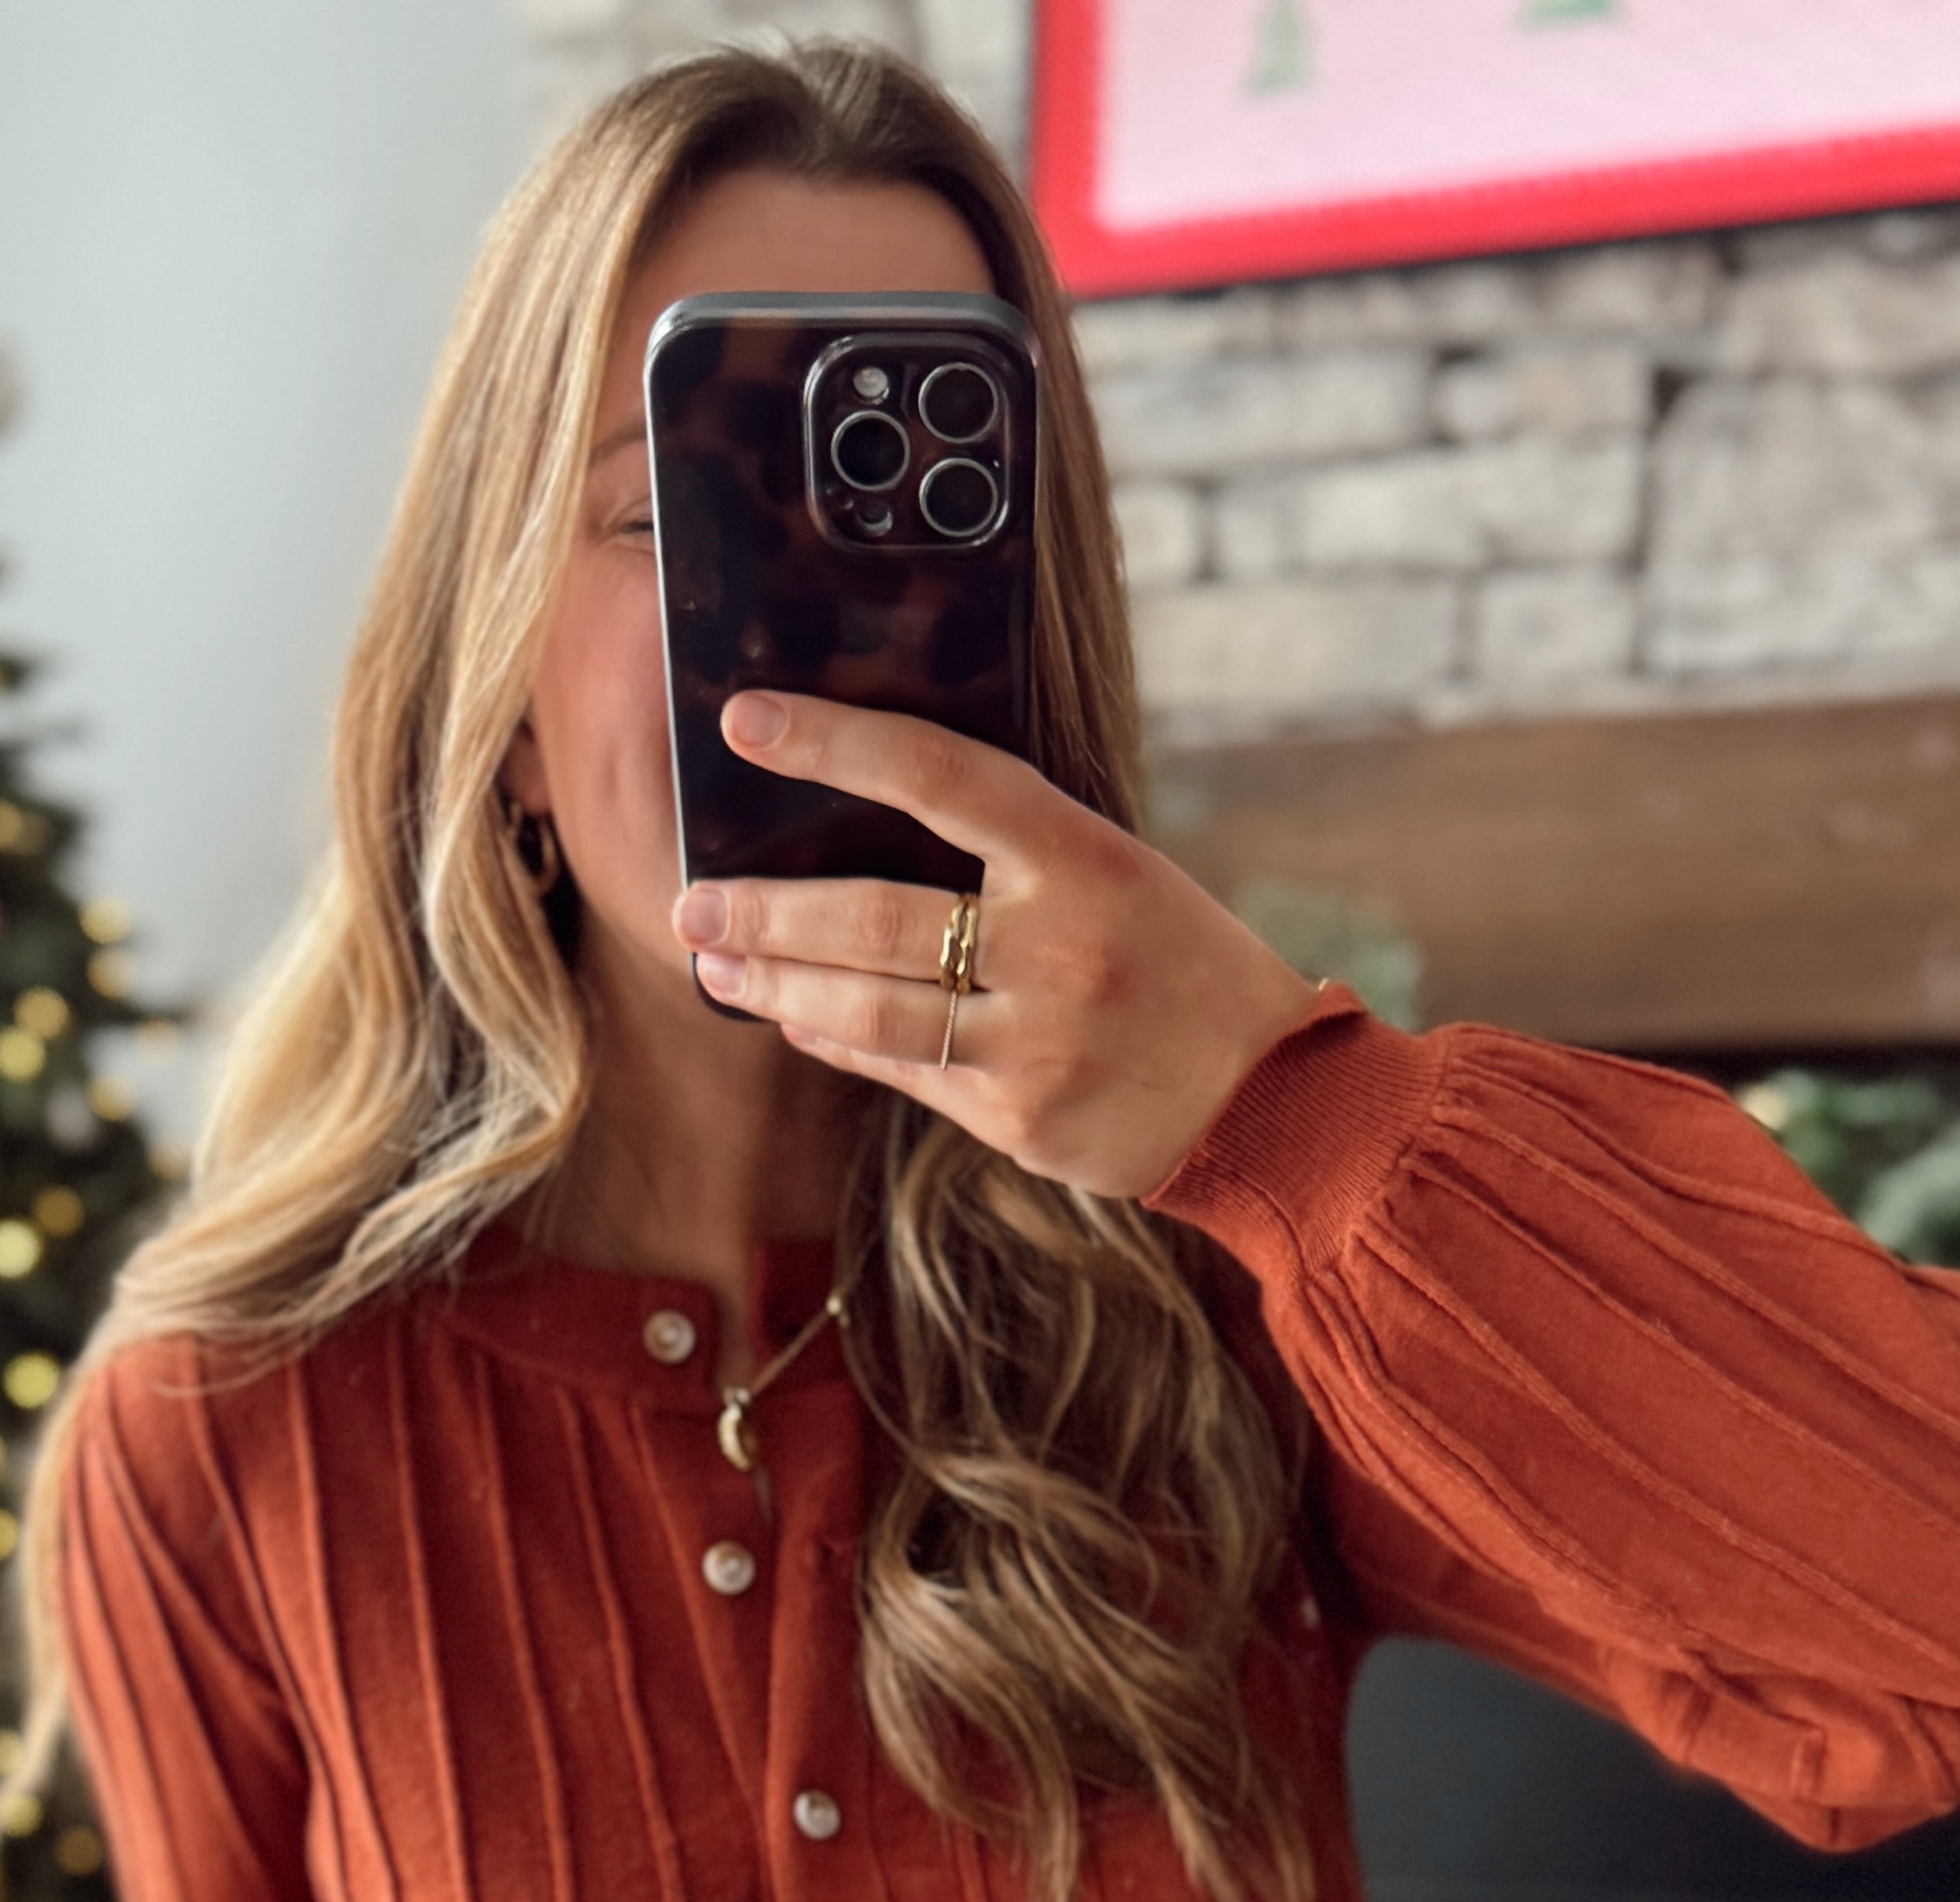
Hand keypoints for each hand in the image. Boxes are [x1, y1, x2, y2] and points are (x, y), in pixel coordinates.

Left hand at [670, 688, 1325, 1201]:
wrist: (1269, 1103)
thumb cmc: (1182, 968)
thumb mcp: (1121, 877)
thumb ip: (1015, 856)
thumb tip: (869, 828)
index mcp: (1087, 856)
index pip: (940, 776)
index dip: (835, 744)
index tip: (746, 722)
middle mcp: (1059, 947)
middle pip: (874, 917)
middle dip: (766, 910)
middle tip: (690, 902)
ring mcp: (1037, 1042)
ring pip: (870, 1010)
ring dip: (778, 986)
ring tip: (714, 966)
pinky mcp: (1020, 1121)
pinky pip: (901, 1073)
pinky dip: (837, 1042)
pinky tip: (790, 1018)